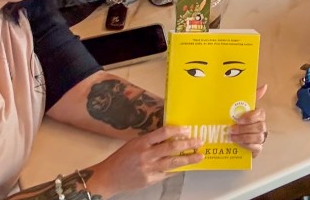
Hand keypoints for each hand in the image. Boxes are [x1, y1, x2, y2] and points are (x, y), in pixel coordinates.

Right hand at [88, 126, 202, 196]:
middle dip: (187, 145)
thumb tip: (170, 136)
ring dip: (188, 159)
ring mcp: (149, 169)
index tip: (187, 129)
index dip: (176, 130)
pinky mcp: (151, 180)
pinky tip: (186, 167)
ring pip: (172, 163)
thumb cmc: (122, 157)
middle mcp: (146, 155)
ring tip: (199, 156)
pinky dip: (177, 169)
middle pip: (171, 148)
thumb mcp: (134, 143)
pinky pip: (167, 173)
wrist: (109, 177)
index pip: (162, 133)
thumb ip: (150, 141)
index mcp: (141, 142)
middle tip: (199, 142)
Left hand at [229, 84, 268, 154]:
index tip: (238, 119)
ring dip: (243, 137)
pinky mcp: (257, 148)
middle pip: (259, 126)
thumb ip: (252, 96)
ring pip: (258, 137)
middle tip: (231, 129)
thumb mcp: (242, 108)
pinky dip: (246, 146)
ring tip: (232, 137)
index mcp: (258, 115)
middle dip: (244, 129)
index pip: (260, 114)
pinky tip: (237, 144)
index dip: (250, 117)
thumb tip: (265, 86)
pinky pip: (256, 148)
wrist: (233, 137)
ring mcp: (260, 137)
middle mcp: (261, 126)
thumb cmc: (239, 121)